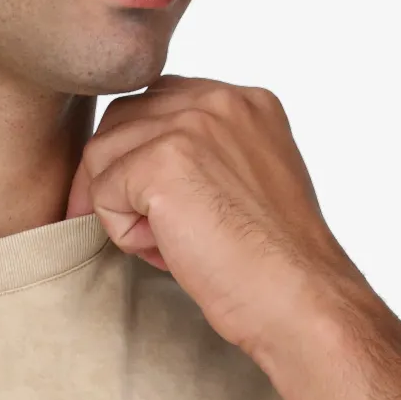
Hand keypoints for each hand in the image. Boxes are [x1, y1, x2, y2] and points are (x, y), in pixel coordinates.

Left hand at [65, 75, 371, 362]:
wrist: (299, 299)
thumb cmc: (272, 258)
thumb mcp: (245, 179)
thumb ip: (203, 151)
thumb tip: (131, 159)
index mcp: (243, 100)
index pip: (156, 103)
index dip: (141, 155)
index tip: (159, 203)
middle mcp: (218, 100)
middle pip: (120, 120)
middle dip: (119, 176)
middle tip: (157, 231)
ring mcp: (190, 126)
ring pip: (102, 155)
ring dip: (123, 207)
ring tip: (173, 241)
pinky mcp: (162, 162)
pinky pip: (101, 192)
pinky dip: (123, 233)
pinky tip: (170, 250)